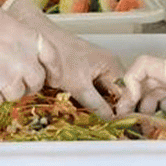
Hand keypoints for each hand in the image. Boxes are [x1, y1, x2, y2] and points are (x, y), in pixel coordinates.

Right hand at [0, 0, 46, 108]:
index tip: (49, 76)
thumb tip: (18, 57)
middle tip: (6, 76)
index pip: (53, 59)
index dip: (51, 70)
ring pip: (15, 96)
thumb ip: (15, 39)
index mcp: (27, 36)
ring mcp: (4, 76)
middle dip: (25, 83)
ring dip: (3, 90)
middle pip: (36, 82)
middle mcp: (21, 58)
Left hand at [2, 0, 125, 117]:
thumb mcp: (79, 85)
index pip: (126, 92)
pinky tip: (78, 104)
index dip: (121, 109)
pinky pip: (90, 89)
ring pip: (101, 93)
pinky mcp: (84, 72)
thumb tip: (111, 118)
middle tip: (101, 122)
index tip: (115, 122)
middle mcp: (107, 65)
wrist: (40, 43)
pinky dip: (86, 97)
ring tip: (89, 114)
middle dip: (108, 108)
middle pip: (114, 93)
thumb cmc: (59, 56)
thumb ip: (97, 104)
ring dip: (95, 104)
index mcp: (113, 65)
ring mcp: (95, 68)